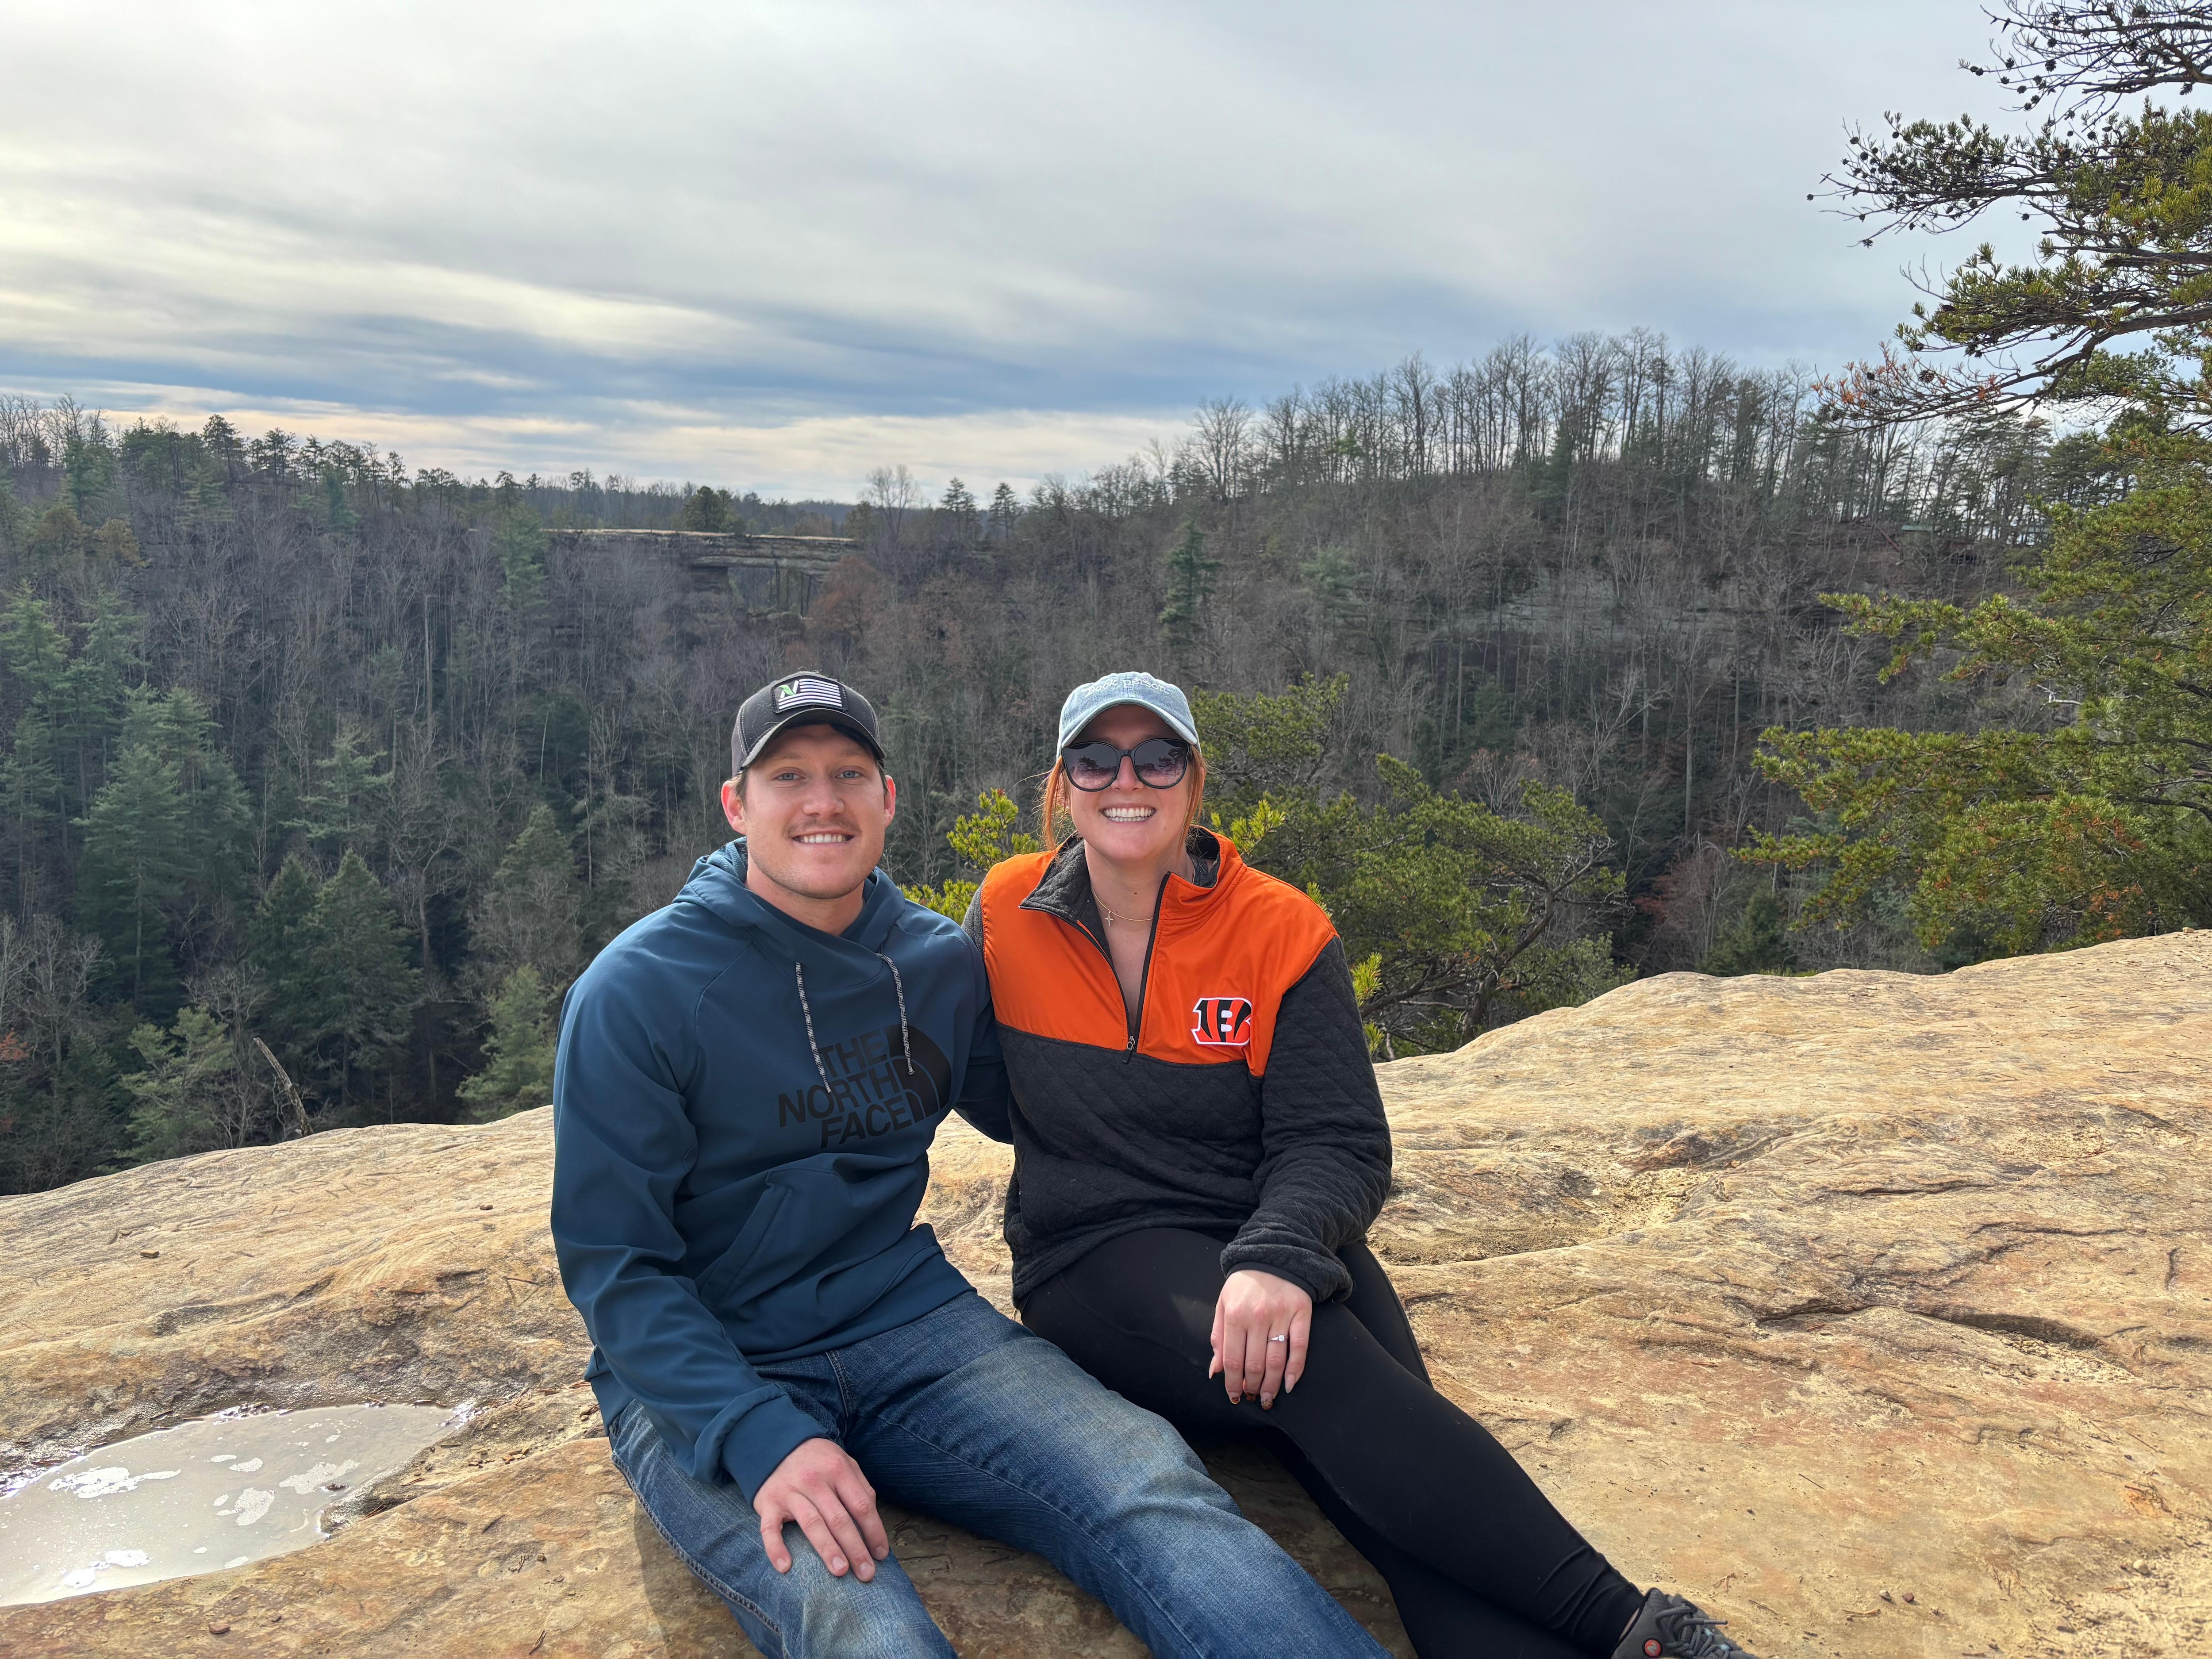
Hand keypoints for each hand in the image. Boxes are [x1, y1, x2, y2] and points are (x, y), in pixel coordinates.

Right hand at [752, 1437, 890, 1579]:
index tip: (881, 1554)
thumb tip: (874, 1522)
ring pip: (812, 1523)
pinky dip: (776, 1548)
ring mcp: (790, 1492)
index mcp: (837, 1469)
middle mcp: (814, 1480)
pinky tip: (785, 1567)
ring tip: (841, 1571)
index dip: (874, 1531)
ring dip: (827, 1549)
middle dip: (855, 1548)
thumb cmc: (818, 1461)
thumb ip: (860, 1488)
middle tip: (866, 1574)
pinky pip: (770, 1529)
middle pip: (839, 1518)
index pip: (861, 1505)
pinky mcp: (769, 1503)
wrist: (777, 1444)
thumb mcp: (844, 1462)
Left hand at [1209, 1268, 1312, 1408]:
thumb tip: (1215, 1371)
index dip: (1233, 1383)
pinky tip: (1289, 1385)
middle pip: (1254, 1364)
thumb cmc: (1244, 1284)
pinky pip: (1300, 1347)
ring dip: (1271, 1385)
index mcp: (1234, 1314)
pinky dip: (1295, 1370)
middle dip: (1252, 1387)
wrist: (1273, 1255)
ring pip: (1276, 1361)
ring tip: (1267, 1398)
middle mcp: (1257, 1316)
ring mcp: (1281, 1315)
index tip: (1234, 1396)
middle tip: (1251, 1398)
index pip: (1232, 1359)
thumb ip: (1218, 1337)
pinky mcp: (1301, 1313)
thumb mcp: (1223, 1304)